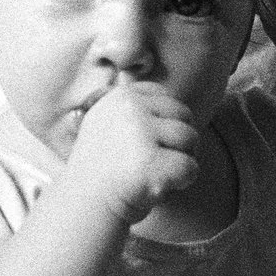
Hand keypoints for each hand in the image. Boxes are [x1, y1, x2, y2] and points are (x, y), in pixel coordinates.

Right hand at [62, 81, 198, 224]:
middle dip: (177, 143)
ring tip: (151, 174)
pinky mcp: (150, 163)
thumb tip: (135, 67)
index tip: (139, 147)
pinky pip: (190, 168)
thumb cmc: (104, 170)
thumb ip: (128, 103)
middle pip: (185, 117)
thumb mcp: (109, 124)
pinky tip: (155, 188)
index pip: (169, 100)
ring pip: (191, 139)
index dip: (164, 127)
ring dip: (180, 161)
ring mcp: (140, 134)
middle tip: (148, 164)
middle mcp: (130, 109)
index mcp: (122, 96)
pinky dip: (181, 182)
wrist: (84, 208)